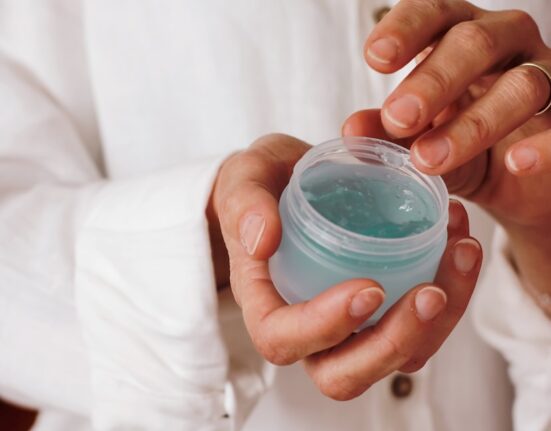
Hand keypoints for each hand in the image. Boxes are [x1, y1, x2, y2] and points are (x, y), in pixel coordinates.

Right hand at [208, 133, 481, 399]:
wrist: (290, 180)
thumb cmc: (262, 186)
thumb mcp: (244, 180)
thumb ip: (245, 204)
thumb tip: (262, 239)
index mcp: (265, 301)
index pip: (284, 339)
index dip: (325, 328)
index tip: (369, 288)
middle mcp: (308, 326)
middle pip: (345, 373)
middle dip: (393, 344)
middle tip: (431, 292)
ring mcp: (348, 323)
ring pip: (394, 356)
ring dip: (438, 320)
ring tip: (461, 252)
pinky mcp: (381, 306)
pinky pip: (419, 323)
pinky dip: (452, 289)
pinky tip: (460, 240)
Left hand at [344, 0, 550, 314]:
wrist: (515, 182)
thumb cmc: (461, 144)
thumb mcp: (420, 138)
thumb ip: (388, 134)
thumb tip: (351, 131)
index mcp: (459, 38)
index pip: (434, 13)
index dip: (407, 29)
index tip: (376, 57)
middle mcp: (504, 46)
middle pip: (474, 42)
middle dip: (433, 81)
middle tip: (397, 118)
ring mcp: (544, 76)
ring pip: (520, 84)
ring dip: (473, 124)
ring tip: (428, 158)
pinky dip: (545, 145)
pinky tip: (518, 162)